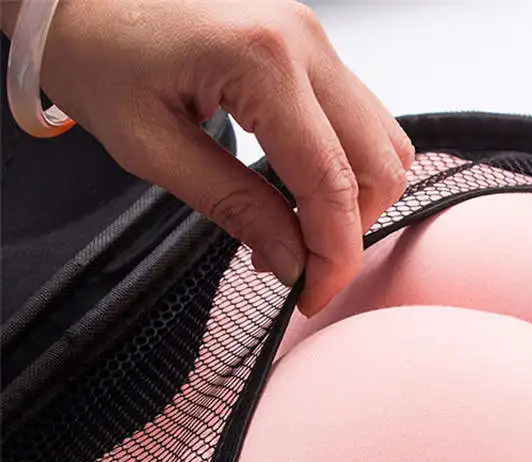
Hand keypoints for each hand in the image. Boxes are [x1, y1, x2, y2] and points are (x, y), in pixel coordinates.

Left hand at [38, 0, 413, 315]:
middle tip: (305, 270)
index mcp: (262, 61)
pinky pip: (361, 123)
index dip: (333, 255)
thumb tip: (292, 263)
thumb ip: (233, 206)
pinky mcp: (310, 50)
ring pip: (382, 143)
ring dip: (355, 202)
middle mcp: (305, 43)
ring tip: (301, 232)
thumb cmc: (96, 56)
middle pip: (379, 163)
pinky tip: (303, 193)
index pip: (331, 182)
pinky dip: (345, 170)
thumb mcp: (152, 148)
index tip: (311, 297)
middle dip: (351, 232)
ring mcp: (314, 42)